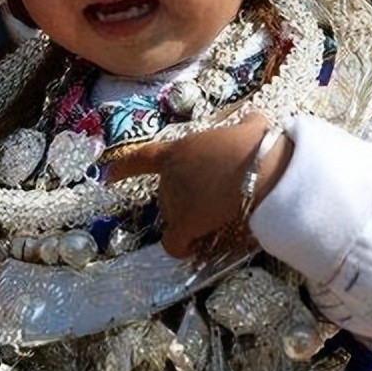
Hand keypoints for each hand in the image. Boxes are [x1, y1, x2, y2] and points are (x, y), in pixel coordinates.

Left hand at [108, 112, 292, 257]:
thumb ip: (247, 126)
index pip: (142, 158)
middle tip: (215, 199)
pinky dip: (181, 247)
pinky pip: (174, 243)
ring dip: (192, 219)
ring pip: (175, 217)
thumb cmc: (257, 147)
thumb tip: (255, 122)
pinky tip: (194, 248)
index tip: (110, 175)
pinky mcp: (185, 224)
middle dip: (187, 198)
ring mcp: (175, 200)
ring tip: (218, 217)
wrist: (262, 169)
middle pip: (168, 193)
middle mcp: (170, 174)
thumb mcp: (251, 129)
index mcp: (180, 149)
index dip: (124, 167)